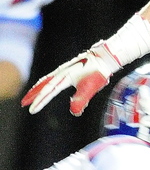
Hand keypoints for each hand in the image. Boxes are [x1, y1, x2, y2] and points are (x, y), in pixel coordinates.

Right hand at [21, 14, 149, 115]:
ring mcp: (65, 69)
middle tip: (23, 103)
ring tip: (31, 95)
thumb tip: (74, 113)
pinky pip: (54, 77)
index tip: (31, 110)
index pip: (49, 92)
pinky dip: (46, 82)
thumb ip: (82, 99)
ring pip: (48, 79)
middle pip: (44, 84)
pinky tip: (48, 85)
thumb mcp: (92, 87)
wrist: (106, 57)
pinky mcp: (70, 68)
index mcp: (66, 77)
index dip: (40, 102)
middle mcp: (63, 72)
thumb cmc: (99, 72)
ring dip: (38, 88)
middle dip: (34, 94)